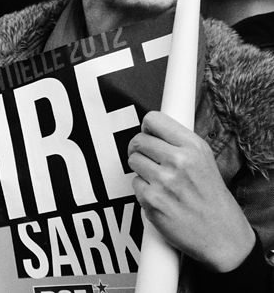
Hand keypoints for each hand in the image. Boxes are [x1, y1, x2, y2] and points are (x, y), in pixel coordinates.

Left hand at [127, 111, 255, 271]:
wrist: (223, 237)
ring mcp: (163, 181)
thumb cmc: (212, 198)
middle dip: (140, 150)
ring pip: (132, 161)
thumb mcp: (205, 160)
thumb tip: (150, 130)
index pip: (153, 119)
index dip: (147, 128)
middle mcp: (179, 161)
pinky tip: (160, 196)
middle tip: (150, 160)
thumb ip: (178, 143)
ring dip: (141, 170)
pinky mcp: (151, 200)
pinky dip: (143, 190)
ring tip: (159, 180)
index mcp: (194, 147)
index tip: (149, 135)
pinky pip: (134, 184)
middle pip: (137, 140)